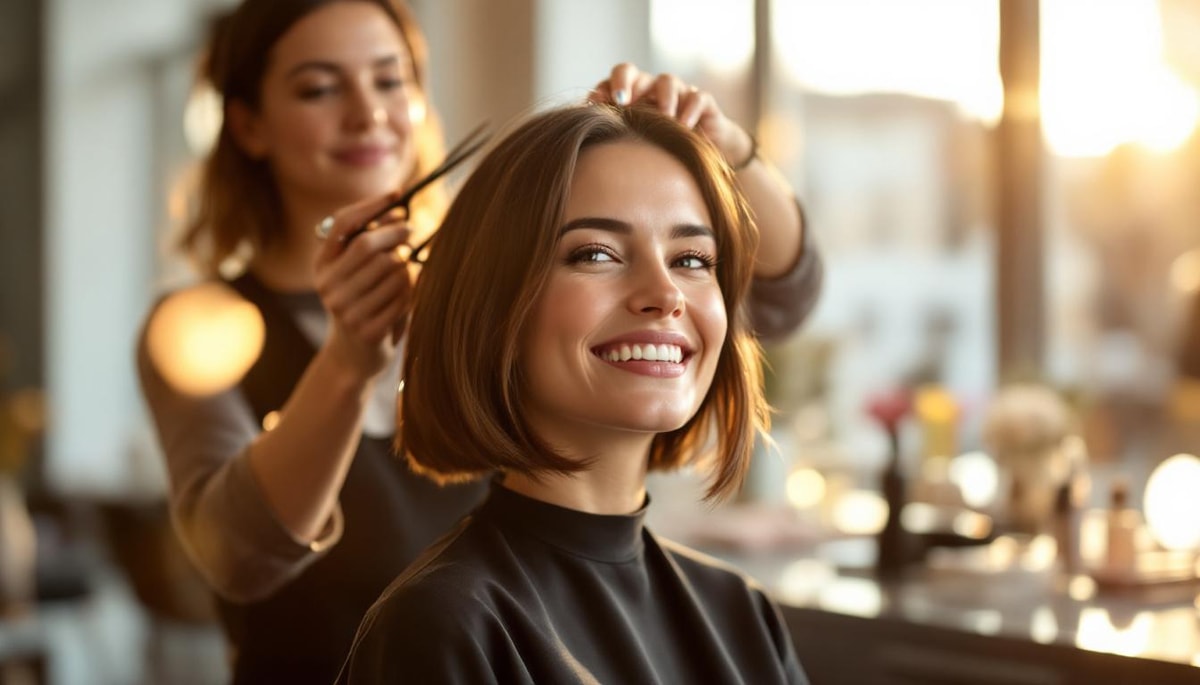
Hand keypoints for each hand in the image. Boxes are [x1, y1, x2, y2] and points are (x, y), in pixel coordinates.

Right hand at [313, 193, 414, 380]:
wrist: (353, 359)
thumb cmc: (362, 306)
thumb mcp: (354, 275)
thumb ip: (368, 246)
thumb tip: (398, 211)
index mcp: (322, 267)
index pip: (343, 225)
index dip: (370, 206)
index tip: (396, 194)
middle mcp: (328, 286)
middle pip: (368, 245)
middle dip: (396, 232)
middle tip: (412, 230)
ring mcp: (346, 310)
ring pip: (392, 269)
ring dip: (407, 267)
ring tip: (405, 276)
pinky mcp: (368, 330)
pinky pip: (404, 296)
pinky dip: (412, 292)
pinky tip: (407, 298)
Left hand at [588, 62, 753, 168]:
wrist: (702, 152)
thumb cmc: (661, 148)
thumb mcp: (635, 143)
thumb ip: (613, 134)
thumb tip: (583, 132)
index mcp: (630, 95)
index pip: (612, 81)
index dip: (604, 87)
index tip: (595, 102)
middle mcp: (650, 89)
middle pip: (633, 72)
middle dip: (626, 84)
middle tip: (622, 101)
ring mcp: (677, 93)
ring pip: (667, 81)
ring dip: (663, 97)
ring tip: (663, 117)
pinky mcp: (702, 103)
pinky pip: (697, 98)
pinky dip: (690, 109)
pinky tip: (684, 126)